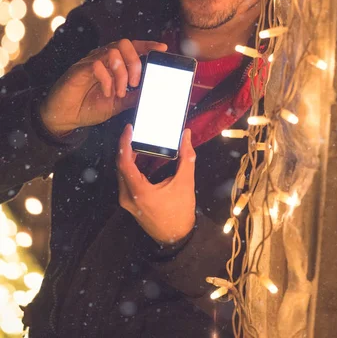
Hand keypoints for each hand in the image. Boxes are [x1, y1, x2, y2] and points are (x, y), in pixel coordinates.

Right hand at [40, 40, 166, 136]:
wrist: (65, 117)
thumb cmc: (89, 106)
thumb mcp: (118, 103)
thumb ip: (134, 96)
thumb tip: (152, 91)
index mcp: (113, 63)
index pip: (132, 47)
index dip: (147, 45)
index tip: (163, 48)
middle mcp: (102, 58)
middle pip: (124, 44)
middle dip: (135, 62)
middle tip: (135, 83)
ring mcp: (89, 62)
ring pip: (112, 53)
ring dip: (121, 74)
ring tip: (120, 92)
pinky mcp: (78, 70)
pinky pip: (96, 64)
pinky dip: (107, 79)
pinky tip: (107, 93)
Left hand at [117, 125, 195, 243]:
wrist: (177, 236)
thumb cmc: (181, 211)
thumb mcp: (185, 182)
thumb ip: (186, 156)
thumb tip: (185, 135)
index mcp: (139, 191)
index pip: (124, 162)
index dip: (124, 143)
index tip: (129, 129)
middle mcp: (128, 197)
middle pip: (120, 166)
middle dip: (125, 146)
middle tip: (133, 131)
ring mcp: (126, 201)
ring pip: (121, 173)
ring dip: (126, 156)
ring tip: (136, 141)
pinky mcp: (129, 203)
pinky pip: (124, 180)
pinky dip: (129, 166)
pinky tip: (138, 157)